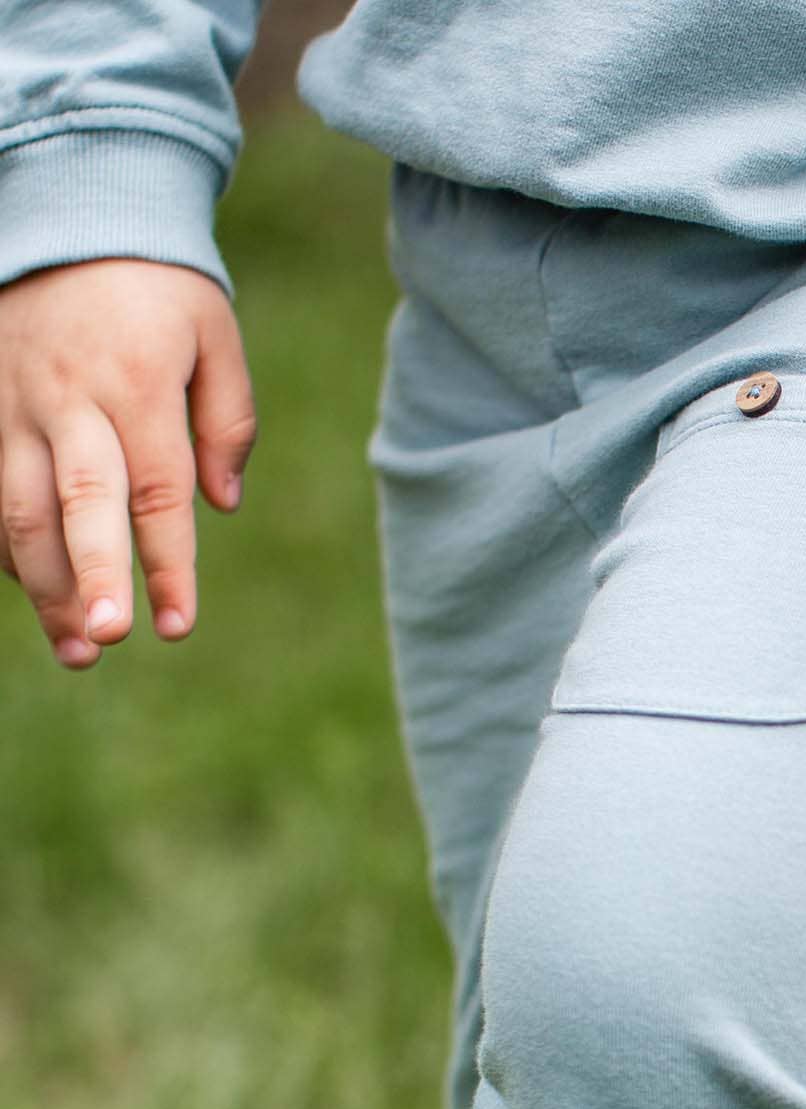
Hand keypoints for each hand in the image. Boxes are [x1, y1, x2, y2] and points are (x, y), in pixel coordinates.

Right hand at [0, 259, 255, 668]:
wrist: (65, 205)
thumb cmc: (155, 283)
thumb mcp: (215, 336)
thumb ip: (226, 422)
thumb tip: (222, 504)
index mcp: (134, 388)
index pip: (155, 497)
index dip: (167, 567)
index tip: (176, 627)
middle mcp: (65, 401)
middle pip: (75, 506)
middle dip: (89, 580)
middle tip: (109, 640)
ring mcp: (10, 403)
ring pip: (16, 507)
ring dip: (43, 585)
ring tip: (78, 649)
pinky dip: (3, 544)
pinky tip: (33, 590)